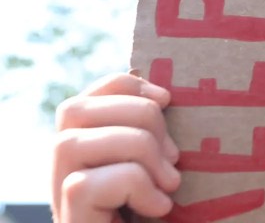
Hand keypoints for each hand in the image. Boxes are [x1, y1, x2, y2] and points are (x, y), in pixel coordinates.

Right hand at [52, 73, 180, 222]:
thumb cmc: (166, 220)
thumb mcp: (164, 172)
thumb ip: (154, 140)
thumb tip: (166, 95)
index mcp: (88, 152)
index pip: (86, 97)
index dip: (124, 85)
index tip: (168, 98)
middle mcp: (63, 172)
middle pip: (73, 110)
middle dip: (137, 117)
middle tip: (174, 156)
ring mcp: (60, 199)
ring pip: (71, 142)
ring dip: (136, 150)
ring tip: (170, 183)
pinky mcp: (69, 221)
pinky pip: (86, 184)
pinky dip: (134, 186)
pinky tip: (158, 208)